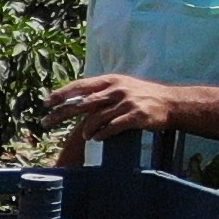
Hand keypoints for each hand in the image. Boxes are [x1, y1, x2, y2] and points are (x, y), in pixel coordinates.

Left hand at [48, 74, 180, 141]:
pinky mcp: (136, 116)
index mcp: (110, 80)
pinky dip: (102, 134)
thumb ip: (101, 92)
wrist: (172, 103)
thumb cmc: (143, 96)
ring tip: (84, 136)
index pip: (80, 85)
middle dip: (61, 113)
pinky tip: (98, 138)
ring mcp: (126, 102)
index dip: (62, 94)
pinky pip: (113, 127)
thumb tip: (77, 100)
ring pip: (96, 117)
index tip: (46, 103)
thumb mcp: (122, 86)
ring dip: (86, 129)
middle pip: (82, 102)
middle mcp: (116, 89)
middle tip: (46, 123)